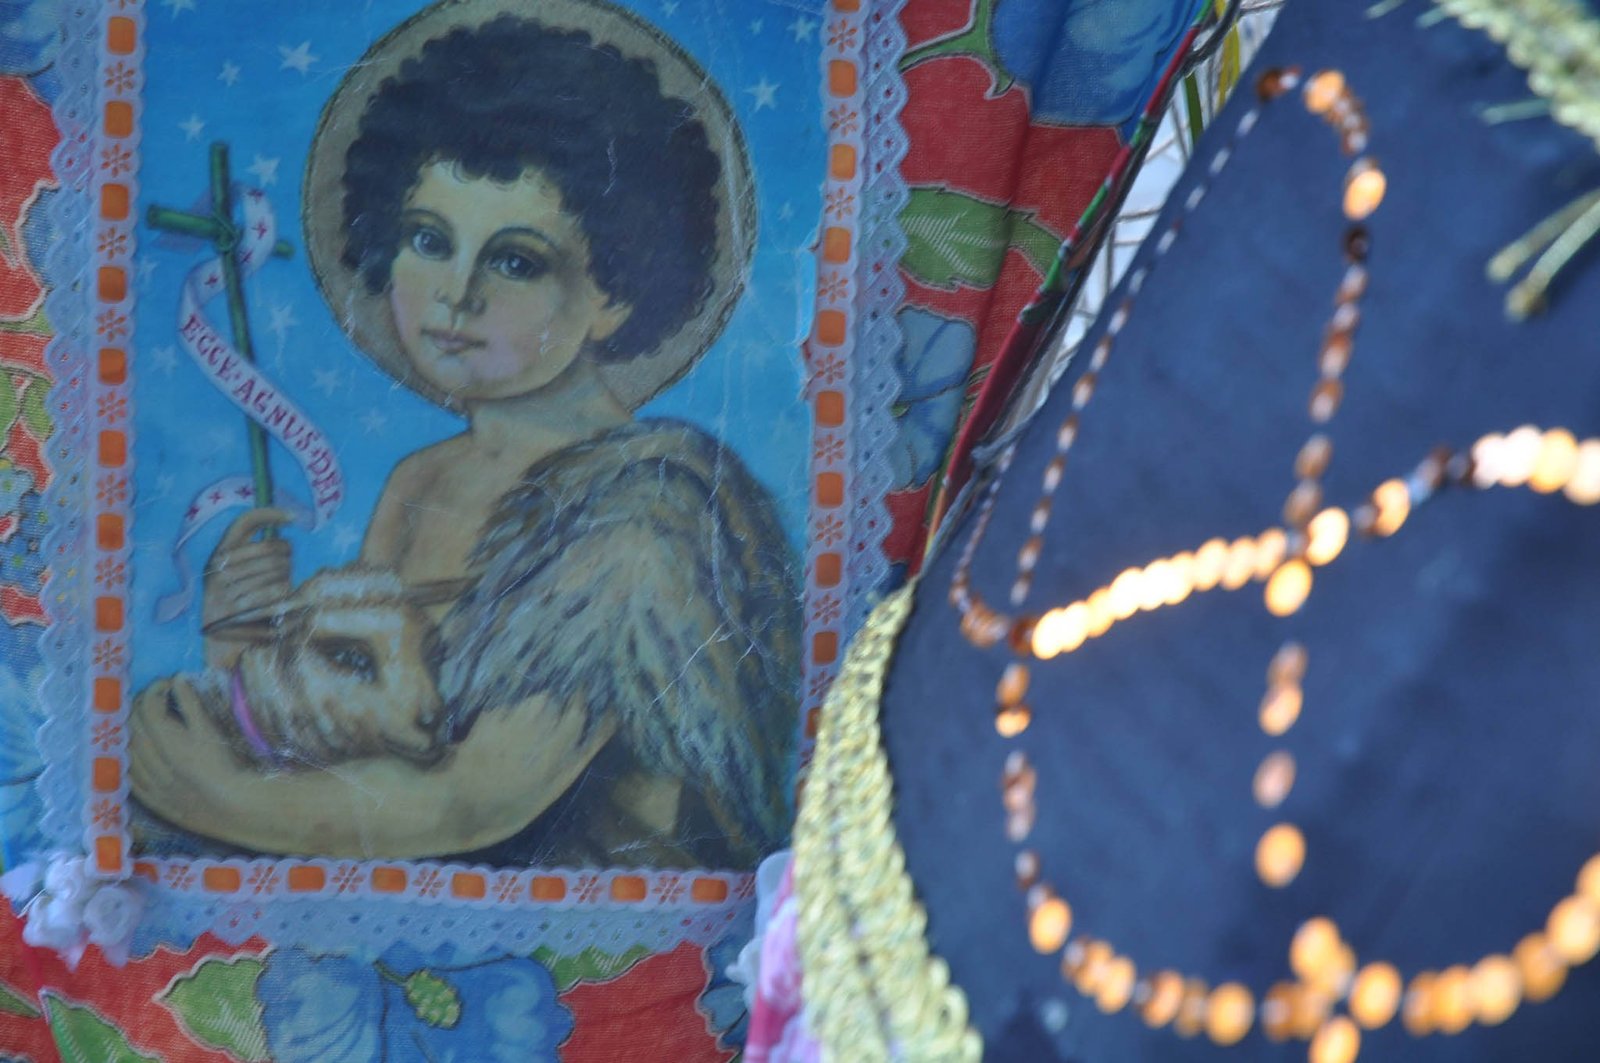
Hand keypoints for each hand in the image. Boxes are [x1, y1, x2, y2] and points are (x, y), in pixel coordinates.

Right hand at [202, 508, 294, 665]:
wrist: (220, 641)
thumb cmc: (236, 600)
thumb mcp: (234, 571)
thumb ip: (252, 550)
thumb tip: (285, 519)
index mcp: (218, 555)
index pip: (245, 522)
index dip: (270, 514)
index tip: (292, 516)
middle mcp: (220, 569)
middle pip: (273, 549)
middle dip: (287, 558)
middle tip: (286, 568)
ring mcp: (228, 590)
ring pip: (279, 572)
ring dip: (287, 580)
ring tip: (280, 587)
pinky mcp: (240, 611)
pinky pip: (278, 595)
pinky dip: (286, 597)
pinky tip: (282, 601)